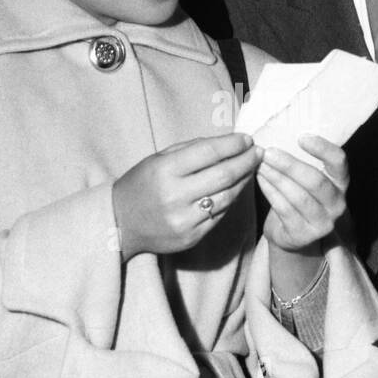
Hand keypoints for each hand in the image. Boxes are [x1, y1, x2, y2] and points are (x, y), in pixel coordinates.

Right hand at [112, 133, 260, 259]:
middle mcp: (175, 196)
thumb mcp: (158, 159)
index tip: (247, 139)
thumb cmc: (141, 184)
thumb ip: (192, 149)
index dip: (233, 144)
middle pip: (224, 175)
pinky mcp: (191, 237)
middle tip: (258, 152)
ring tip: (251, 168)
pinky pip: (220, 215)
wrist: (119, 223)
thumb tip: (228, 142)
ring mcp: (184, 220)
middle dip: (246, 161)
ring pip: (227, 197)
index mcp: (165, 170)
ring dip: (244, 181)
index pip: (209, 153)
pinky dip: (231, 199)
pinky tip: (236, 188)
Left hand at [257, 135, 347, 253]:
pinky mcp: (303, 235)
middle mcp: (337, 203)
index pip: (339, 162)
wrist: (294, 236)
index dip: (323, 148)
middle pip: (315, 180)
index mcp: (340, 183)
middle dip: (289, 165)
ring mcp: (322, 222)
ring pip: (298, 196)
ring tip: (259, 164)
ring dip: (276, 177)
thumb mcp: (306, 179)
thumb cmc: (298, 198)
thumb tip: (275, 134)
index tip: (301, 137)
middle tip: (268, 152)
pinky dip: (270, 192)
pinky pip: (284, 209)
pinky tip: (260, 179)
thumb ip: (300, 160)